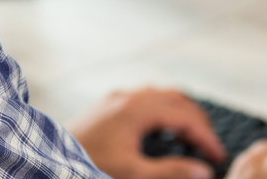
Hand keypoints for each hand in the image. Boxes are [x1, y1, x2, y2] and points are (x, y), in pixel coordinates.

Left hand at [67, 87, 226, 178]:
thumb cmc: (88, 165)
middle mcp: (126, 97)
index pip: (184, 116)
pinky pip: (143, 99)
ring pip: (159, 95)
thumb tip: (203, 171)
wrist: (48, 160)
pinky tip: (162, 130)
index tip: (219, 157)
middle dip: (197, 121)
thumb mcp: (132, 175)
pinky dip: (162, 110)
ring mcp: (114, 99)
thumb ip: (170, 172)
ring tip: (193, 136)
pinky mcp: (105, 107)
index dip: (206, 137)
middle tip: (211, 146)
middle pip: (175, 98)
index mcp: (135, 109)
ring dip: (180, 112)